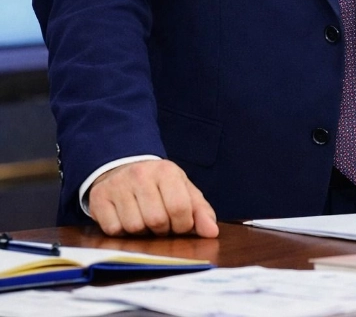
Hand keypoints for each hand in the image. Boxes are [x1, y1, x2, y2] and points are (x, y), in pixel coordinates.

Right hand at [88, 159, 218, 237]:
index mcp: (166, 171)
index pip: (180, 208)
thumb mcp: (182, 190)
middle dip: (161, 229)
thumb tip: (212, 232)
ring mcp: (118, 185)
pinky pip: (113, 230)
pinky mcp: (99, 198)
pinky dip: (121, 231)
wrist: (122, 168)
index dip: (183, 224)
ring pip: (134, 227)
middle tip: (159, 221)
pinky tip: (124, 218)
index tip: (179, 222)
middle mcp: (141, 174)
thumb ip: (200, 211)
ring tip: (142, 217)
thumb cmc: (158, 185)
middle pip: (157, 220)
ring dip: (141, 231)